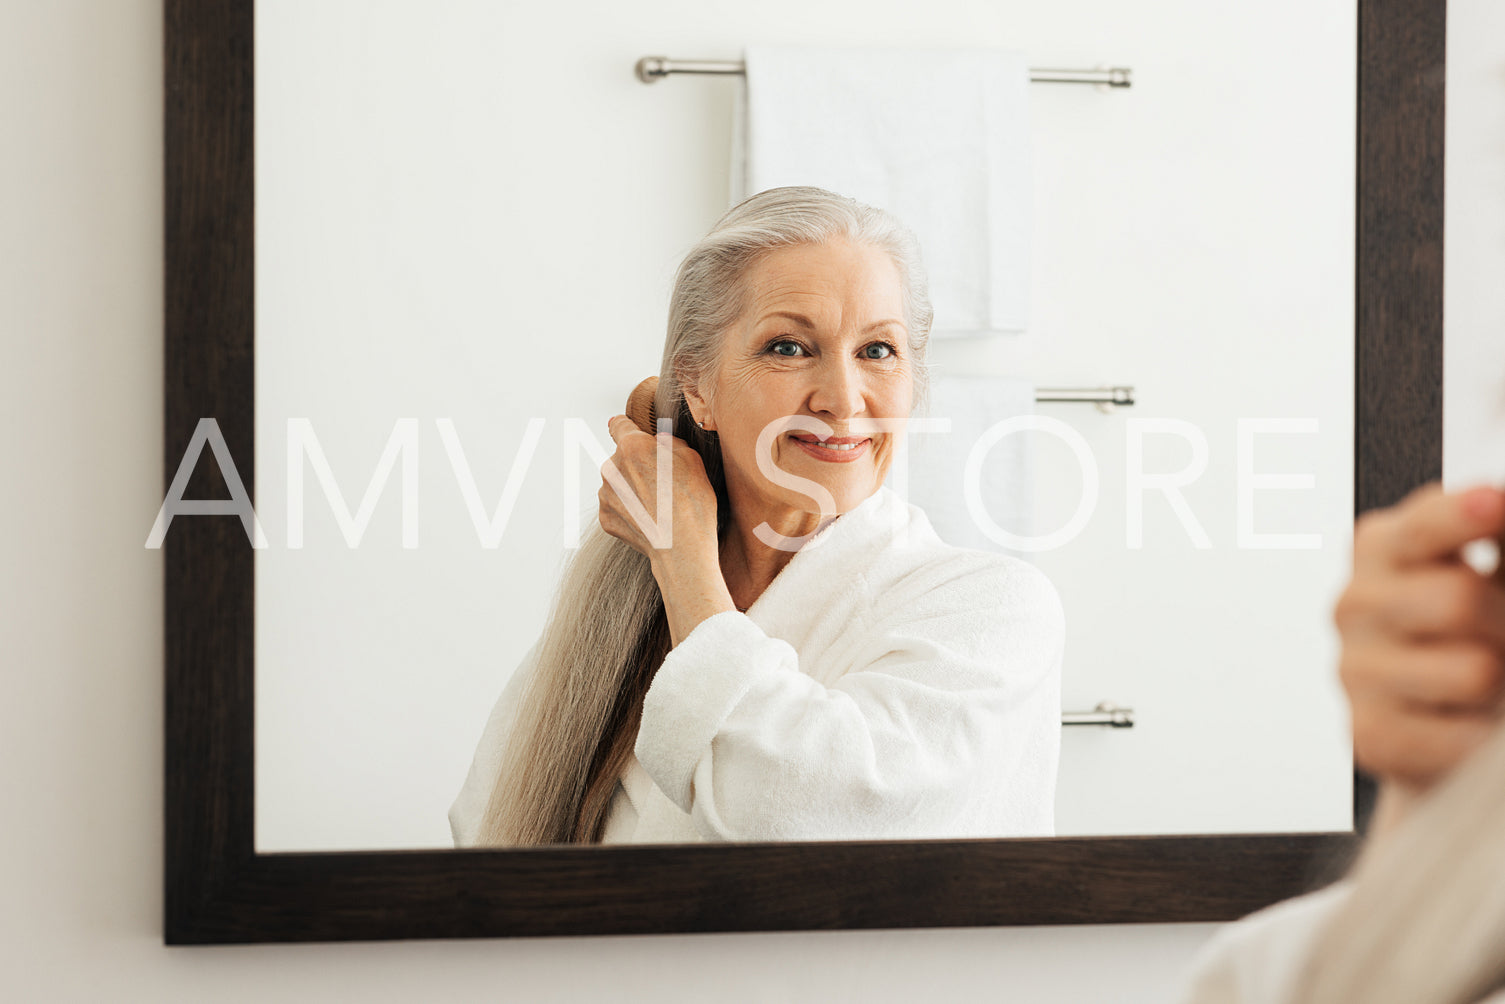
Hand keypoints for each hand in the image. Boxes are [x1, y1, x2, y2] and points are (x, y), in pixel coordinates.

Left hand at [598, 414, 718, 562]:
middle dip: (636, 465)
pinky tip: (649, 520)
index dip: (623, 425)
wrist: (682, 546)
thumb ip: (669, 442)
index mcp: (632, 447)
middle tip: (661, 483)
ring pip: (618, 484)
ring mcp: (605, 495)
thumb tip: (659, 442)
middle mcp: (611, 468)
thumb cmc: (692, 501)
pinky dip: (629, 511)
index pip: (619, 425)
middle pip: (621, 458)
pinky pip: (616, 507)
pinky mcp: (605, 518)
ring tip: (656, 505)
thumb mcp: (692, 458)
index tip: (620, 426)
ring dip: (631, 489)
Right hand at [1335, 482, 1504, 807]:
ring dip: (1500, 680)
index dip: (1463, 516)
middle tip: (1501, 631)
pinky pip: (1459, 735)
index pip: (1424, 526)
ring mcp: (1353, 670)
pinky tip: (1466, 716)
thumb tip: (1502, 510)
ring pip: (1472, 671)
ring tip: (1488, 678)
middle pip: (1458, 600)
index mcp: (1382, 548)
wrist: (1439, 709)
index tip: (1494, 504)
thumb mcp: (1488, 567)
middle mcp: (1354, 604)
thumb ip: (1497, 535)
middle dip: (1504, 620)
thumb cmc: (1468, 625)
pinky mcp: (1368, 733)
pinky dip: (1483, 732)